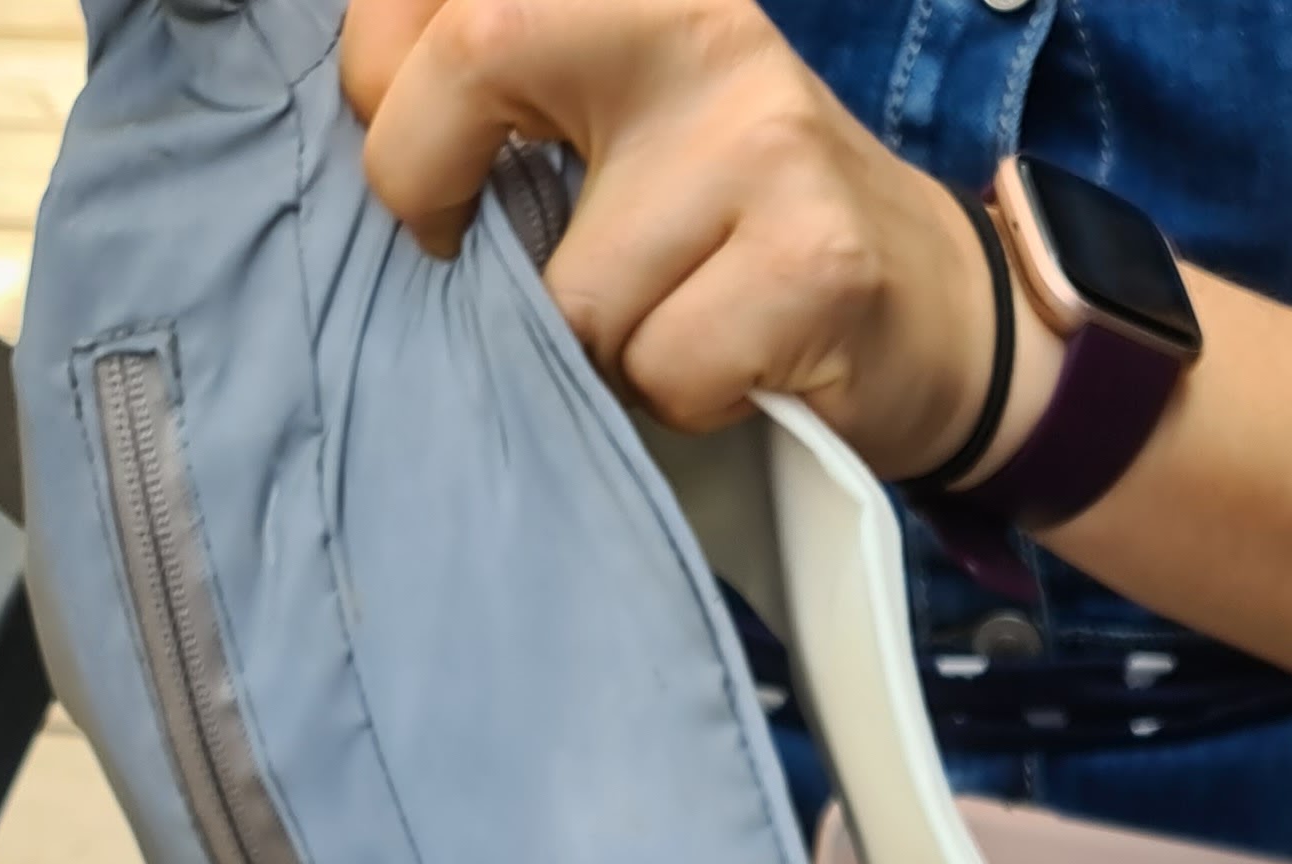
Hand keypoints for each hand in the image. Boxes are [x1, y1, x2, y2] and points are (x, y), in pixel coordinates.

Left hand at [339, 0, 1004, 478]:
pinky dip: (676, 398)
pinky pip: (660, 367)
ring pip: (570, 286)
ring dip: (590, 348)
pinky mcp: (811, 258)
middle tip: (464, 253)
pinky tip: (730, 364)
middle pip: (478, 50)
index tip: (413, 159)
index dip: (378, 77)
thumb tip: (360, 119)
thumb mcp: (615, 111)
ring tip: (660, 321)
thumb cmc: (735, 226)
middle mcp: (697, 17)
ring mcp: (762, 135)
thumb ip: (503, 83)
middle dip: (425, 182)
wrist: (930, 307)